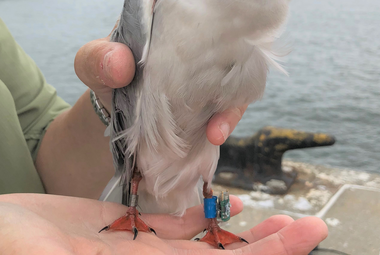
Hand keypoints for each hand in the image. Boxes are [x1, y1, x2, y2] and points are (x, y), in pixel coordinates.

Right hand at [0, 194, 326, 254]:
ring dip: (245, 234)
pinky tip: (225, 204)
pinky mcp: (129, 233)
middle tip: (309, 227)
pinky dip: (205, 217)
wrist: (2, 232)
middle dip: (267, 248)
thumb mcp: (39, 252)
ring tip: (283, 219)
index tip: (297, 239)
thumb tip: (118, 249)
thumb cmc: (12, 243)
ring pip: (205, 245)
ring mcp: (140, 251)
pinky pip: (177, 227)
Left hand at [74, 0, 245, 144]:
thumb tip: (120, 64)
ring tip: (220, 119)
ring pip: (241, 47)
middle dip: (239, 14)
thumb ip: (95, 58)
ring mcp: (212, 45)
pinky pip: (235, 88)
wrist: (122, 106)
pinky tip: (216, 131)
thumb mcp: (92, 63)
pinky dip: (229, 111)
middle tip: (239, 44)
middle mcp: (194, 13)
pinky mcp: (220, 76)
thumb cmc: (109, 71)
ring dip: (238, 80)